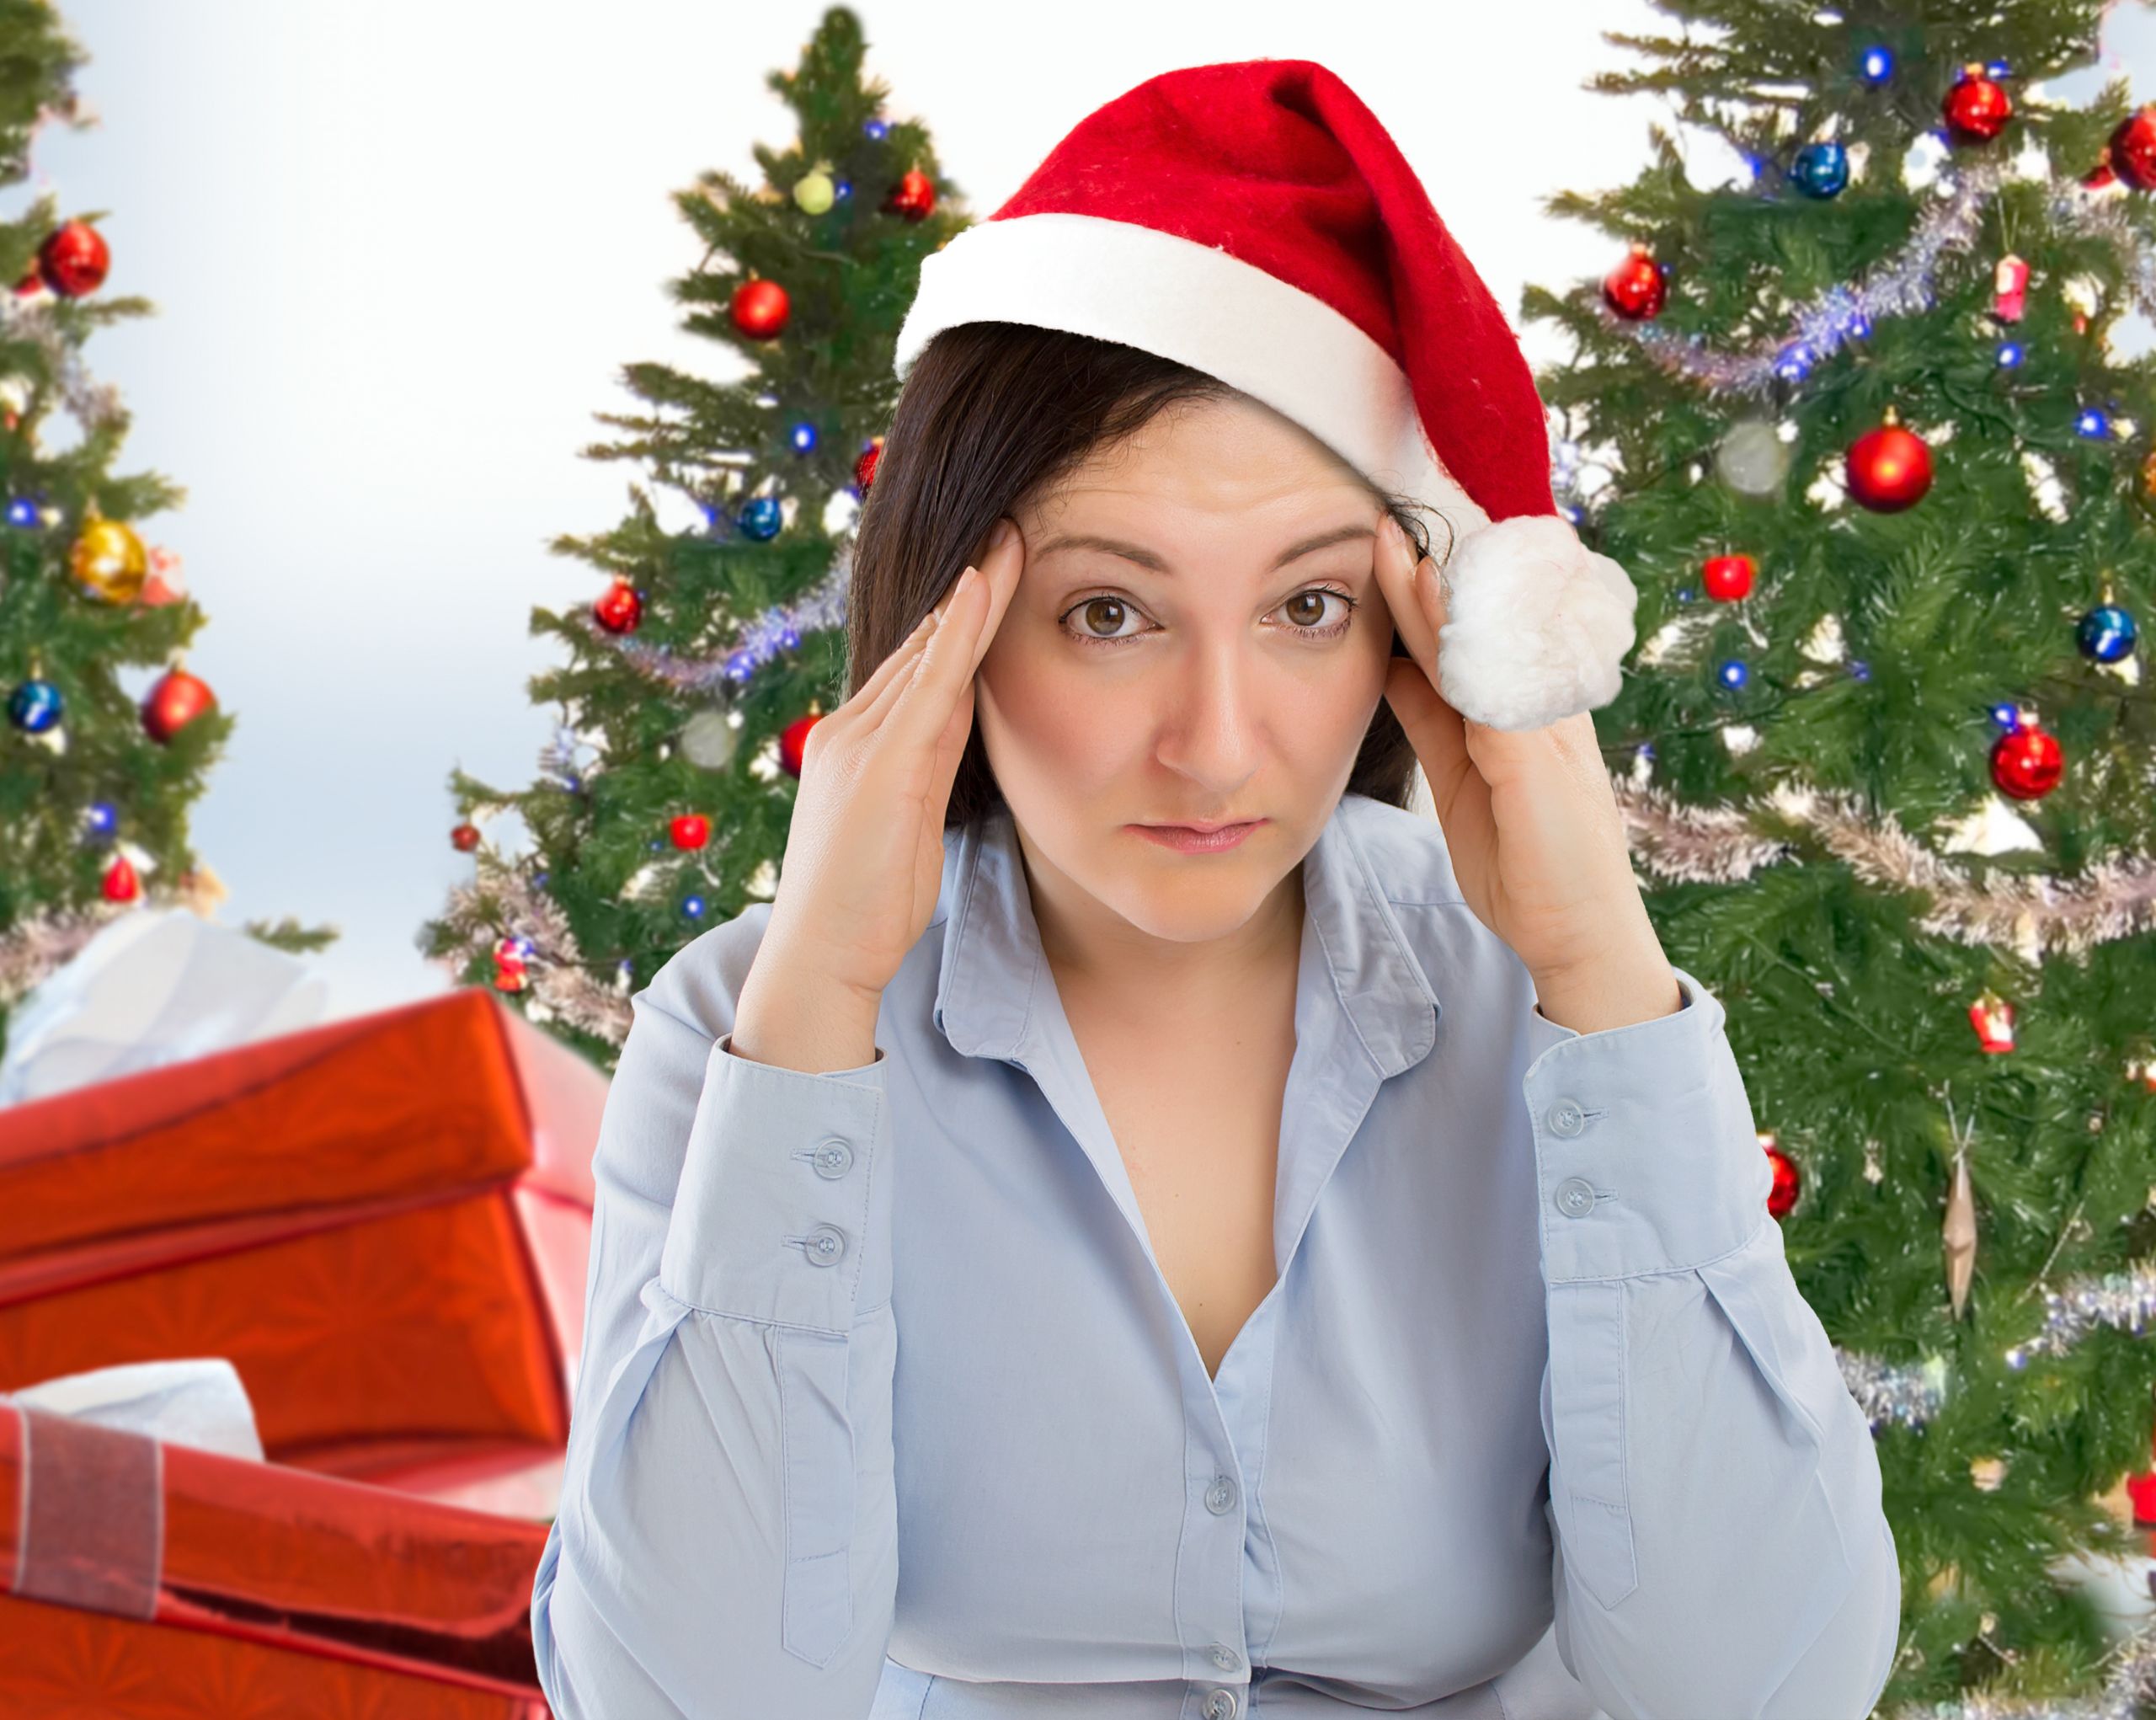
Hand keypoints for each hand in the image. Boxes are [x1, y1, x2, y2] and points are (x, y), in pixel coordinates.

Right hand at [753, 515, 1024, 1011]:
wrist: (820, 957)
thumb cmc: (866, 906)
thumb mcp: (908, 826)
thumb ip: (927, 770)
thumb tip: (960, 726)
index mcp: (858, 745)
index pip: (917, 669)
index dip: (957, 620)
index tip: (992, 573)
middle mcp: (852, 730)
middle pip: (923, 647)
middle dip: (968, 590)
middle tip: (1011, 530)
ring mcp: (860, 743)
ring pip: (927, 653)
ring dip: (971, 594)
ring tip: (1009, 539)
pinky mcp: (878, 764)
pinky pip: (928, 684)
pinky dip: (956, 632)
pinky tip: (981, 588)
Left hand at [1373, 513, 1679, 1032]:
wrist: (1578, 937)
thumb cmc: (1526, 863)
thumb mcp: (1462, 779)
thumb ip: (1435, 721)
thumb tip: (1395, 666)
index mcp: (1518, 710)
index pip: (1469, 640)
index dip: (1428, 595)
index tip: (1386, 549)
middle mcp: (1540, 705)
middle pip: (1479, 629)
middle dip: (1429, 576)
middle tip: (1383, 525)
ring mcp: (1544, 728)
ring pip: (1489, 648)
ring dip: (1443, 596)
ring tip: (1400, 547)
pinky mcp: (1538, 758)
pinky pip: (1495, 690)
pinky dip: (1465, 650)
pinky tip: (1436, 618)